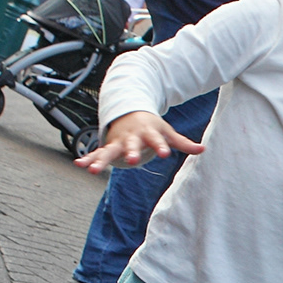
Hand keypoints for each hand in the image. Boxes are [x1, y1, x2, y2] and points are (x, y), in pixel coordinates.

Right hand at [76, 111, 201, 173]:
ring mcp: (117, 142)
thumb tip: (202, 149)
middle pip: (130, 145)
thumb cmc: (152, 126)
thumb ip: (183, 143)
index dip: (161, 146)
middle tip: (132, 161)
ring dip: (100, 160)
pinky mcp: (108, 146)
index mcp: (148, 133)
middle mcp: (131, 137)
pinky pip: (96, 153)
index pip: (156, 140)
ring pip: (108, 151)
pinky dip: (87, 158)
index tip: (166, 154)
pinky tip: (79, 165)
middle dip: (131, 152)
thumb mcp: (168, 132)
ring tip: (92, 170)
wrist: (130, 112)